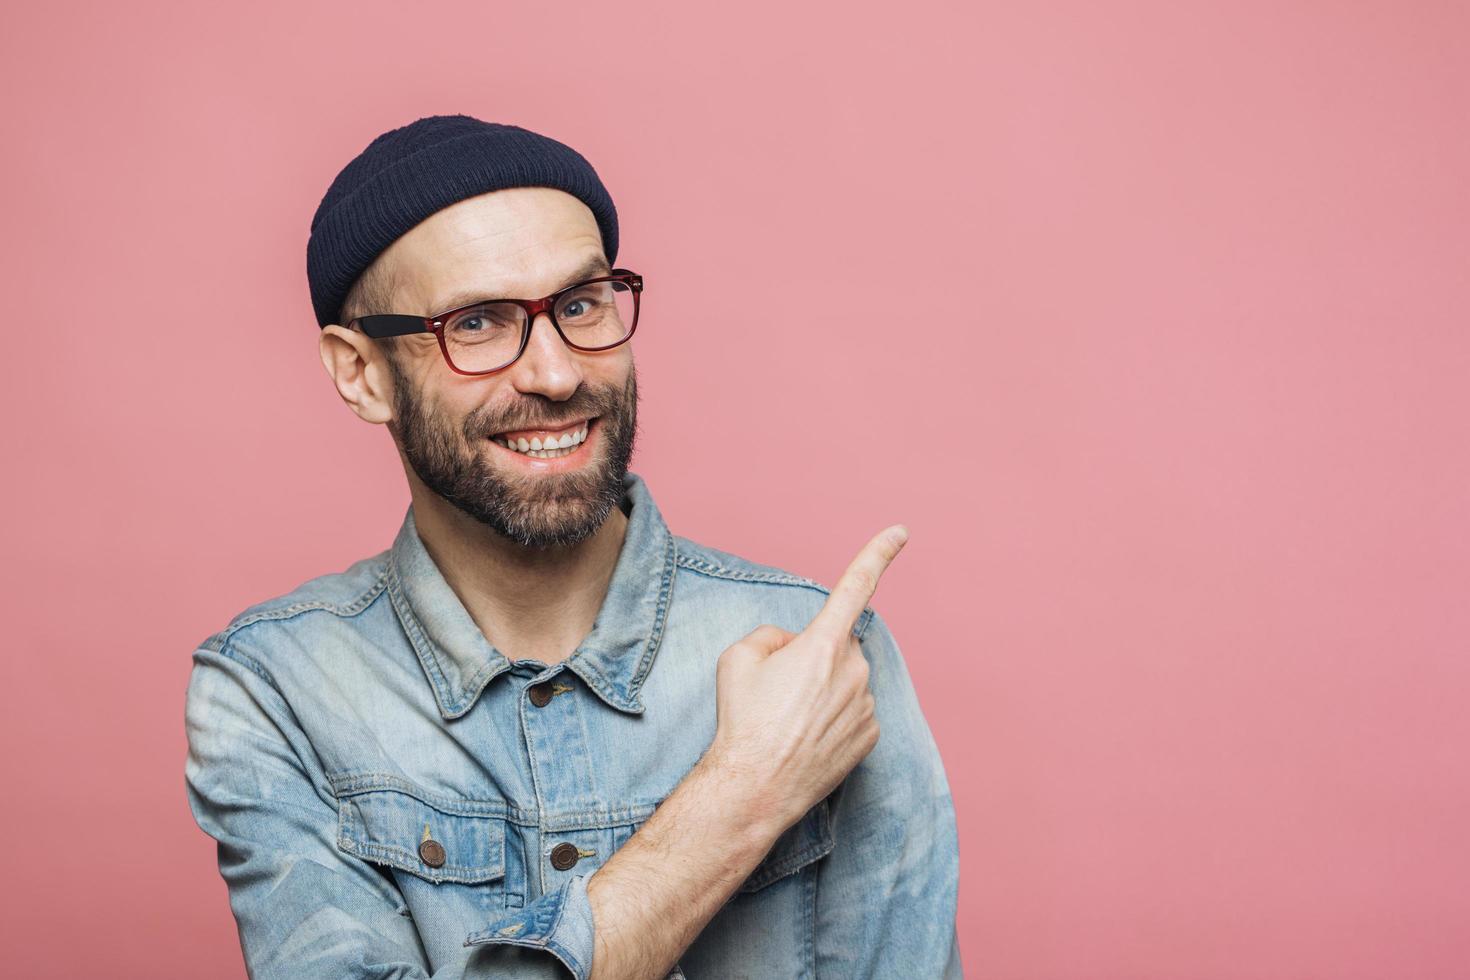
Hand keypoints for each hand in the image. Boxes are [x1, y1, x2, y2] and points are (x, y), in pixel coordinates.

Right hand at [702, 524, 910, 833]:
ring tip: (789, 719)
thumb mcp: (737, 657)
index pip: (856, 586)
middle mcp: (854, 671)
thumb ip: (772, 635)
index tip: (901, 532)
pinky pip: (856, 711)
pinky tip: (808, 737)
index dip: (878, 554)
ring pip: (848, 681)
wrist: (755, 786)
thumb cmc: (743, 719)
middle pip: (839, 645)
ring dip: (825, 690)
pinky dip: (835, 718)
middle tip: (781, 687)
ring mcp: (866, 705)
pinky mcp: (871, 736)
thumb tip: (793, 644)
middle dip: (817, 655)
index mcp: (823, 643)